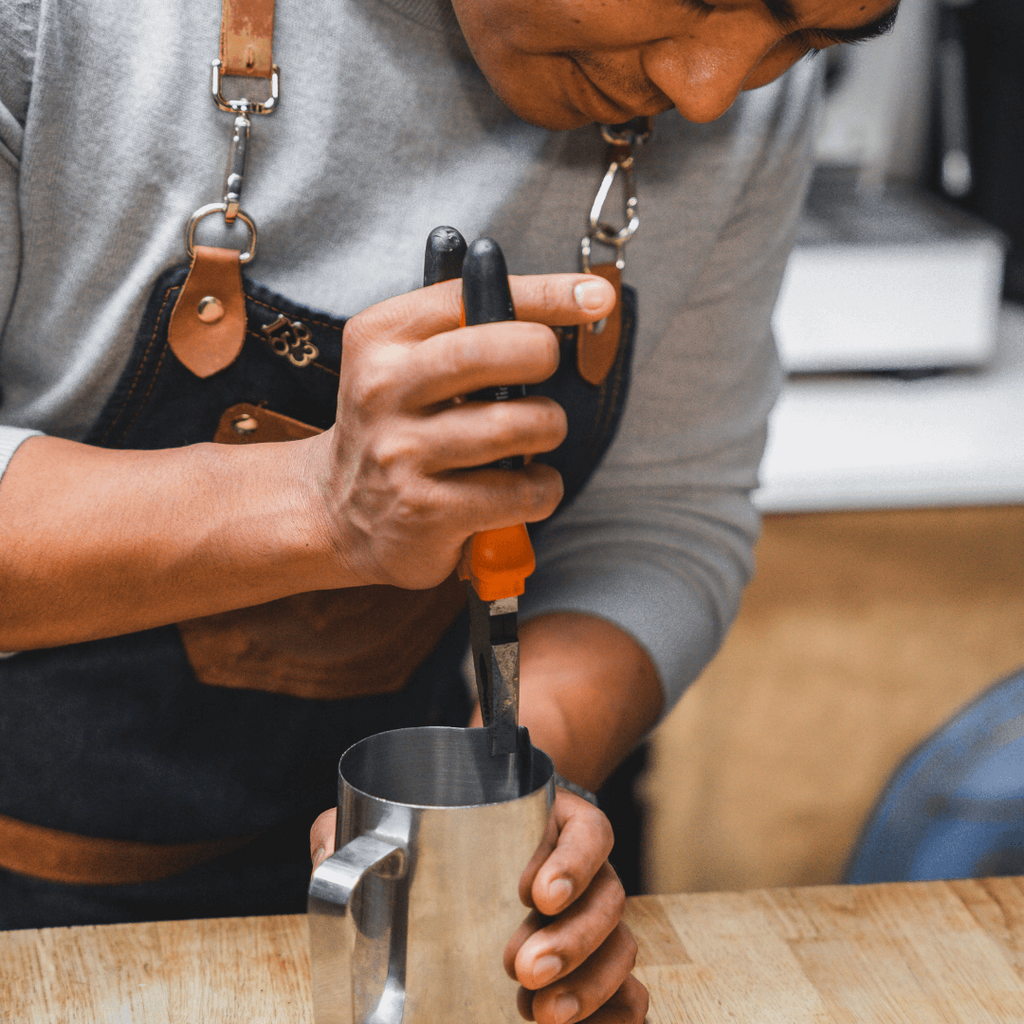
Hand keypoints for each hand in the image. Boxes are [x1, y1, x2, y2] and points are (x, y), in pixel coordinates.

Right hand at [304, 273, 614, 589]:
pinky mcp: (426, 511)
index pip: (468, 299)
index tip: (595, 296)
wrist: (338, 513)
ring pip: (516, 426)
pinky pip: (518, 492)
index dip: (543, 294)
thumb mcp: (405, 360)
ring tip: (534, 434)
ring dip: (546, 429)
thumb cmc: (396, 426)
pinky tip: (523, 488)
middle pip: (491, 351)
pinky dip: (541, 489)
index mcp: (380, 338)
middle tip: (544, 373)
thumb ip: (467, 323)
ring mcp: (402, 453)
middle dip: (541, 356)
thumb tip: (570, 293)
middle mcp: (383, 390)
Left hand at [309, 790, 647, 1023]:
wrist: (477, 850)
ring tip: (543, 1015)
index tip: (535, 892)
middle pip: (608, 899)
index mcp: (555, 824)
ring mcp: (594, 922)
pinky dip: (618, 1017)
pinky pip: (631, 997)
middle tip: (523, 968)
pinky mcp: (597, 970)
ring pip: (622, 949)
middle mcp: (585, 872)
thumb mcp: (407, 817)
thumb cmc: (443, 833)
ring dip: (591, 984)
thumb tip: (327, 854)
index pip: (587, 833)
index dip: (574, 861)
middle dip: (573, 939)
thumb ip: (361, 827)